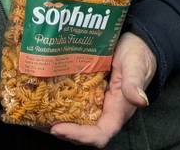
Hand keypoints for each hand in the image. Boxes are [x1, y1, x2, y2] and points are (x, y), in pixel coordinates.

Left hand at [50, 32, 156, 147]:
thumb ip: (134, 83)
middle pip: (84, 132)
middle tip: (43, 121)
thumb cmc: (137, 55)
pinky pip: (74, 105)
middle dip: (65, 132)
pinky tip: (45, 99)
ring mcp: (95, 104)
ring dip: (60, 121)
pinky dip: (60, 106)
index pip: (100, 134)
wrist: (136, 43)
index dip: (80, 136)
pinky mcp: (88, 94)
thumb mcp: (135, 65)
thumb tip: (140, 101)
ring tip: (39, 114)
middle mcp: (105, 112)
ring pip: (77, 121)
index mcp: (118, 111)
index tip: (58, 128)